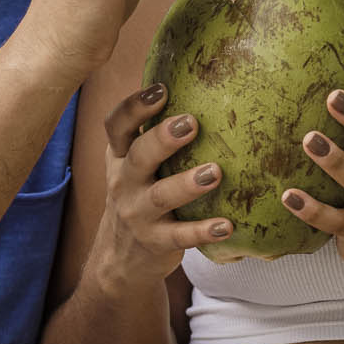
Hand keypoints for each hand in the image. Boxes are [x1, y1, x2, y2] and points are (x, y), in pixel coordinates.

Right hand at [89, 82, 233, 286]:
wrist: (120, 259)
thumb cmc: (140, 197)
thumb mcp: (134, 166)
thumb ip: (153, 136)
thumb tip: (200, 83)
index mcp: (119, 157)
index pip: (116, 126)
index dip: (135, 106)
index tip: (162, 90)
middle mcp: (124, 182)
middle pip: (139, 156)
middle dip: (163, 138)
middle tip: (192, 122)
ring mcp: (137, 214)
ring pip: (160, 196)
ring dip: (187, 184)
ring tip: (215, 172)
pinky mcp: (155, 242)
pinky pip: (180, 236)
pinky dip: (203, 230)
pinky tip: (227, 225)